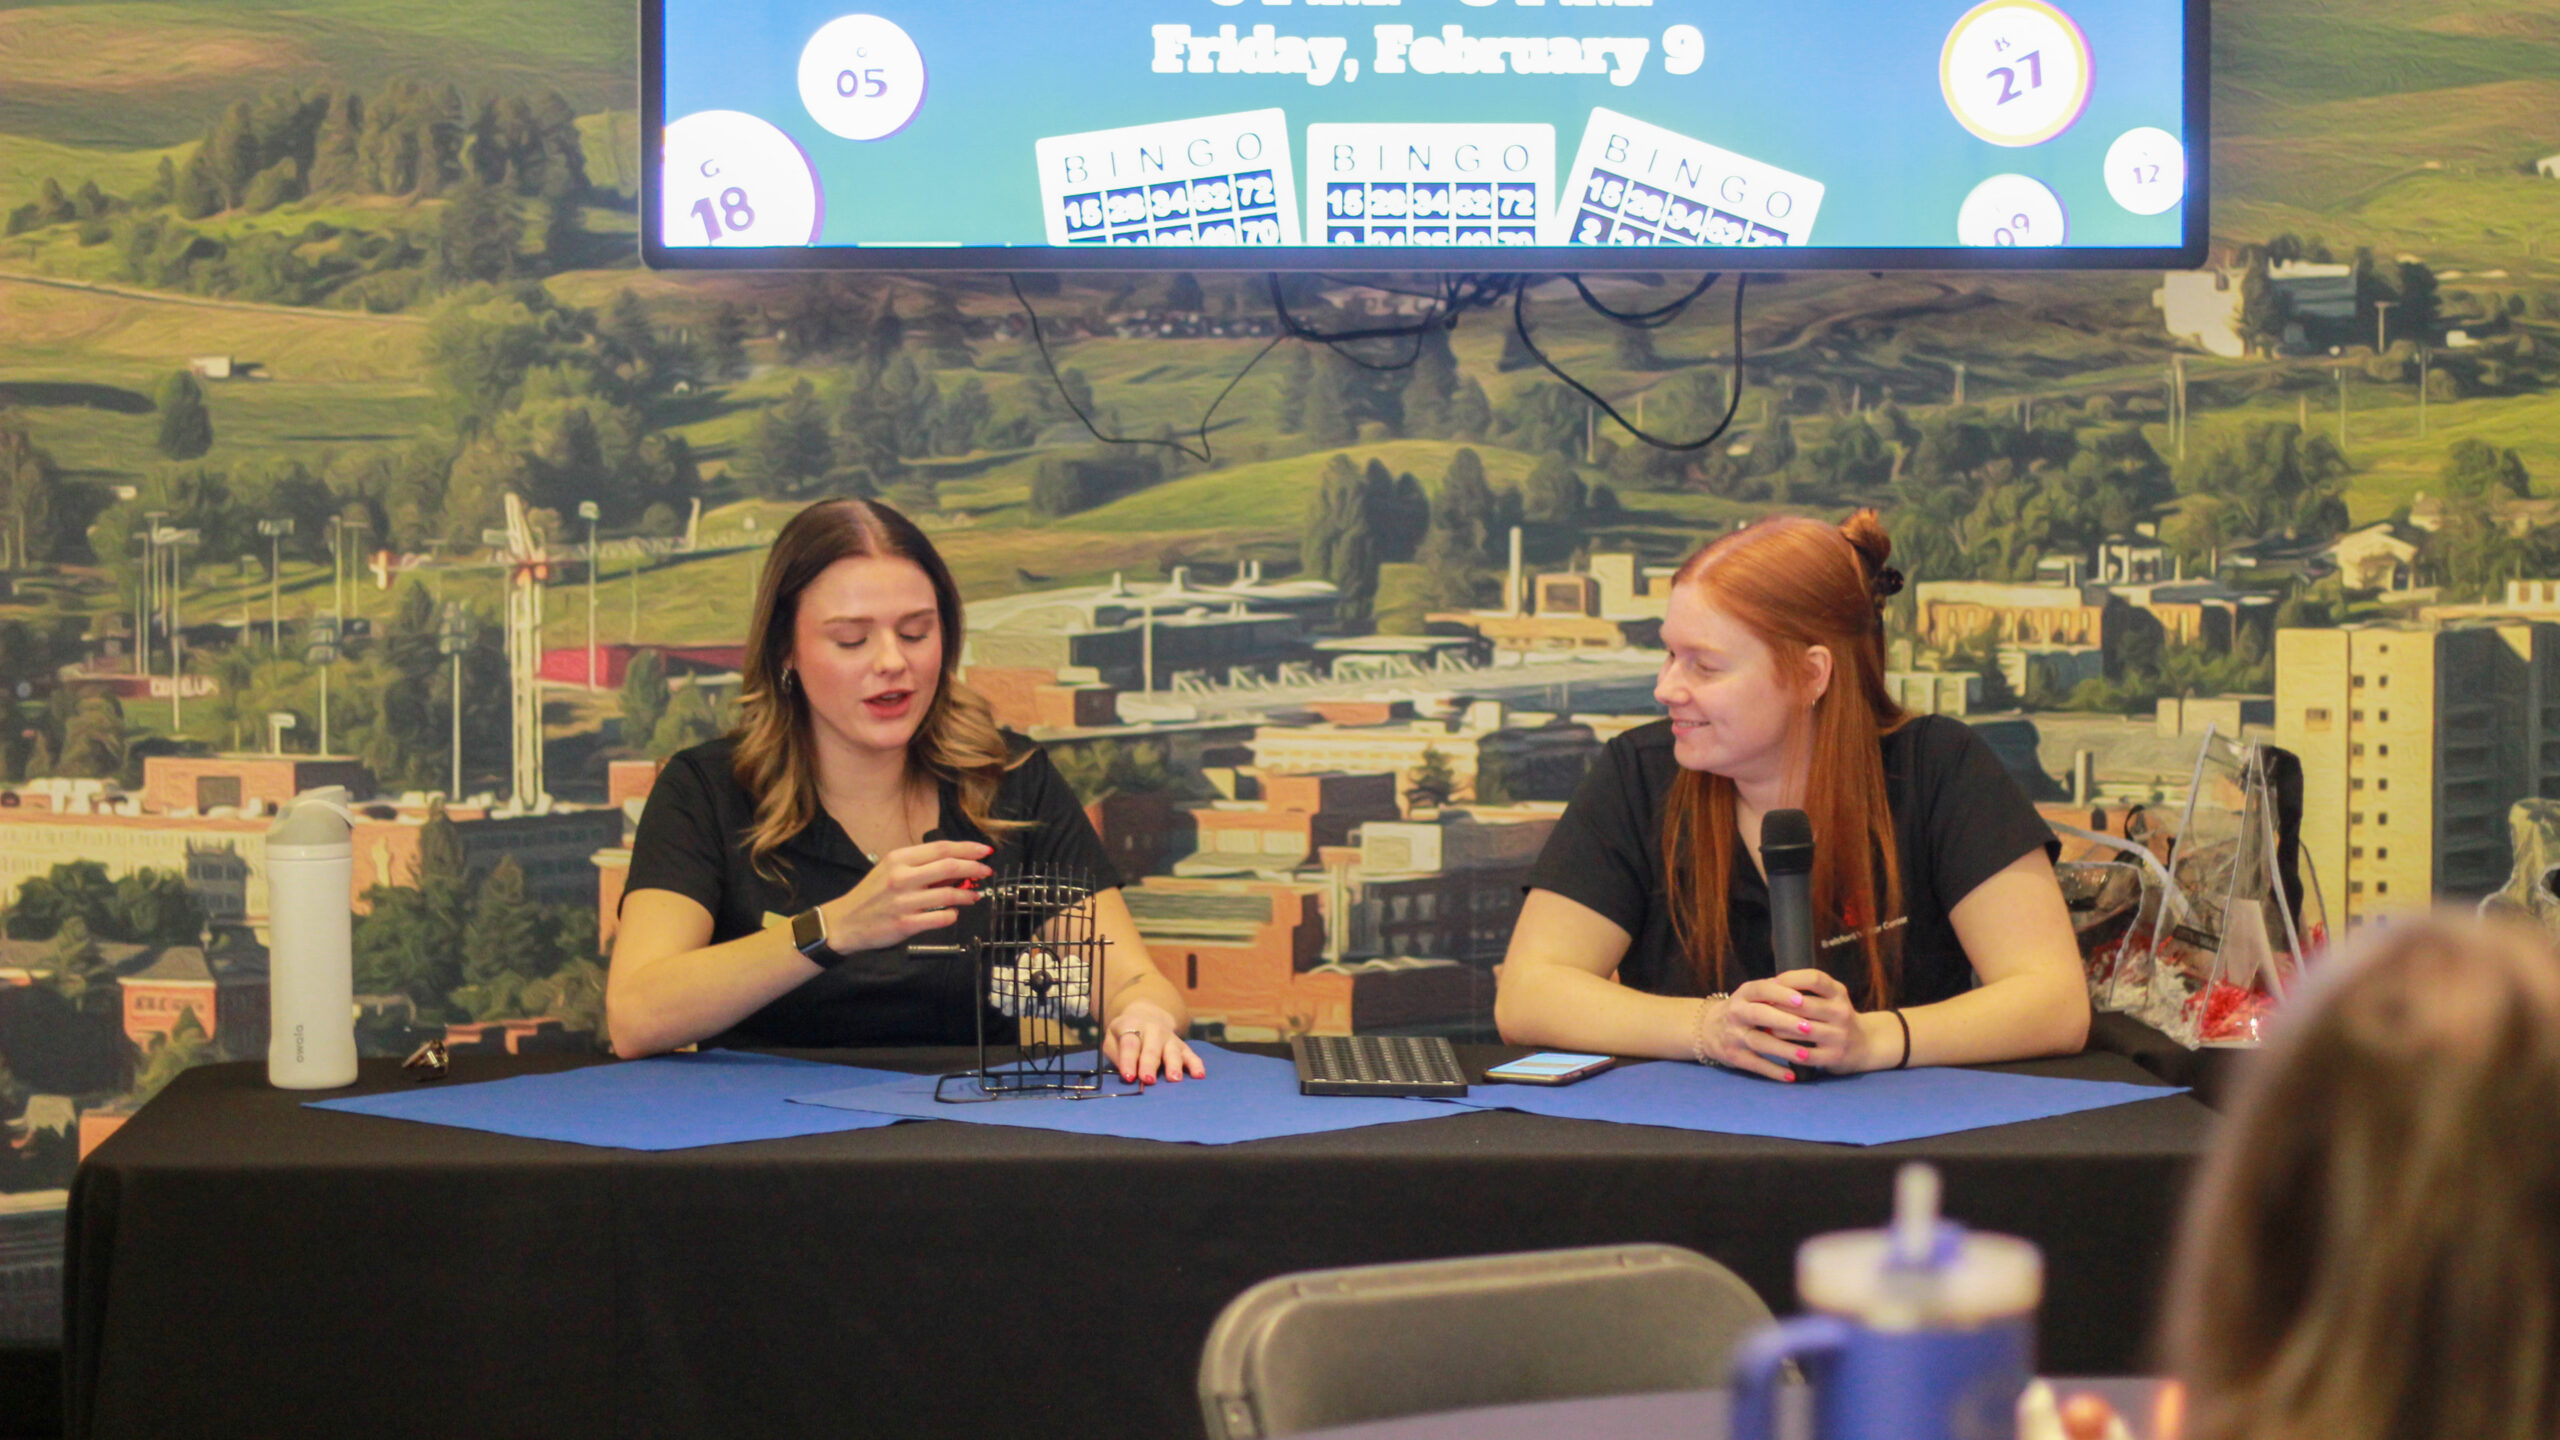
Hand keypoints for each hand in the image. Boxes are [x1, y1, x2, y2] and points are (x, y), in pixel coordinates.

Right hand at [819, 841, 992, 955]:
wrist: (845, 922)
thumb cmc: (871, 895)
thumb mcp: (891, 870)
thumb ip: (921, 866)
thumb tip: (956, 866)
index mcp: (898, 859)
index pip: (942, 848)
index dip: (968, 849)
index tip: (984, 851)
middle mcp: (901, 877)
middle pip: (949, 867)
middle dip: (974, 868)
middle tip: (986, 871)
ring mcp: (903, 902)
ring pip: (948, 894)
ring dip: (967, 894)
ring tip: (974, 895)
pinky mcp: (905, 924)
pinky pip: (940, 918)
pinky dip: (952, 915)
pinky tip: (954, 913)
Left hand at [1101, 1000, 1204, 1085]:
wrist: (1146, 1016)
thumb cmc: (1125, 1035)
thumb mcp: (1112, 1039)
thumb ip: (1116, 1055)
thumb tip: (1126, 1075)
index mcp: (1131, 1026)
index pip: (1130, 1044)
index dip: (1129, 1061)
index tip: (1128, 1077)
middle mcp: (1153, 1030)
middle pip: (1151, 1049)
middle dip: (1150, 1064)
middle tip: (1148, 1080)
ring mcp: (1170, 1037)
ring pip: (1172, 1051)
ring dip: (1173, 1065)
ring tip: (1174, 1079)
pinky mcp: (1182, 1045)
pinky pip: (1191, 1055)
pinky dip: (1196, 1065)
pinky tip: (1199, 1075)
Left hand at [1709, 970, 1883, 1076]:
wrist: (1864, 1045)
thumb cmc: (1835, 1017)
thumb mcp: (1830, 997)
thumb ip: (1807, 990)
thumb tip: (1770, 984)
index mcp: (1838, 992)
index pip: (1814, 978)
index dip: (1790, 978)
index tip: (1772, 983)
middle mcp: (1841, 1012)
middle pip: (1803, 1004)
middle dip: (1777, 1006)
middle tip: (1757, 1008)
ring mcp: (1839, 1035)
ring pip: (1800, 1029)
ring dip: (1777, 1028)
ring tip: (1762, 1027)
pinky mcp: (1834, 1056)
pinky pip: (1804, 1053)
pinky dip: (1786, 1050)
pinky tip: (1774, 1047)